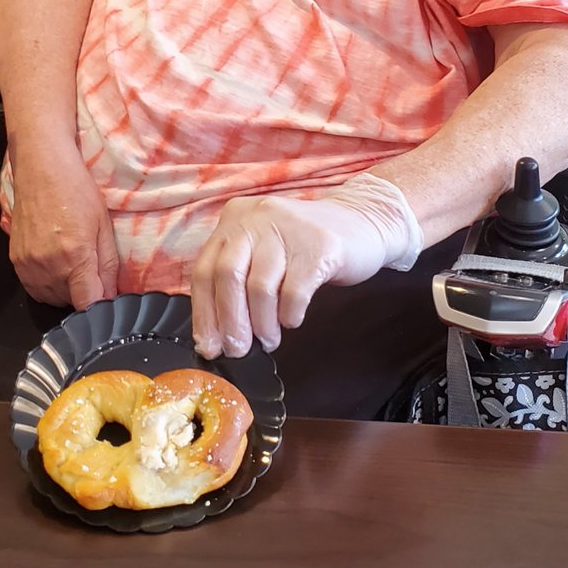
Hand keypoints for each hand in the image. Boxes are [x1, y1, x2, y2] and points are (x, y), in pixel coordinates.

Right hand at [8, 143, 119, 310]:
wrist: (42, 169)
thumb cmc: (76, 191)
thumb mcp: (104, 225)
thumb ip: (109, 266)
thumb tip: (110, 296)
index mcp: (75, 257)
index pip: (87, 305)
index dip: (100, 306)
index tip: (106, 298)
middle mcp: (48, 266)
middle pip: (70, 303)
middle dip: (84, 292)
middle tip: (90, 267)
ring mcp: (29, 266)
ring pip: (52, 298)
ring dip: (65, 290)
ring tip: (72, 261)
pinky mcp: (15, 262)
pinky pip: (35, 288)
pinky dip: (48, 284)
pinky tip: (56, 262)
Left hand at [190, 174, 422, 358]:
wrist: (363, 221)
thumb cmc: (305, 245)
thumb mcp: (264, 248)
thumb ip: (238, 277)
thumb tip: (216, 333)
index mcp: (235, 218)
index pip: (205, 269)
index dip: (204, 313)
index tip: (209, 345)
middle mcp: (258, 217)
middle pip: (228, 276)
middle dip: (230, 322)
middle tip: (237, 350)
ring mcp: (289, 228)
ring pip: (260, 287)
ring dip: (262, 324)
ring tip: (269, 339)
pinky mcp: (319, 246)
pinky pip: (294, 291)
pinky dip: (290, 314)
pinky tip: (292, 319)